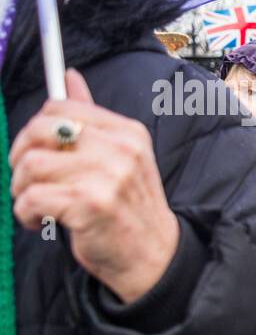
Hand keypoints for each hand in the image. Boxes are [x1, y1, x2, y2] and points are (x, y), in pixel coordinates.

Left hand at [10, 69, 179, 303]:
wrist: (154, 257)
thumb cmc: (129, 209)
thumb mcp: (119, 158)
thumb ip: (92, 119)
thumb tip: (68, 76)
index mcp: (127, 133)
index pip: (61, 108)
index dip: (36, 130)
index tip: (38, 152)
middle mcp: (121, 149)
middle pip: (40, 130)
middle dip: (21, 157)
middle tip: (29, 180)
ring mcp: (108, 176)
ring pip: (31, 164)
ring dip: (22, 189)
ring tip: (37, 205)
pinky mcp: (91, 204)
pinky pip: (32, 197)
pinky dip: (25, 213)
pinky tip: (41, 221)